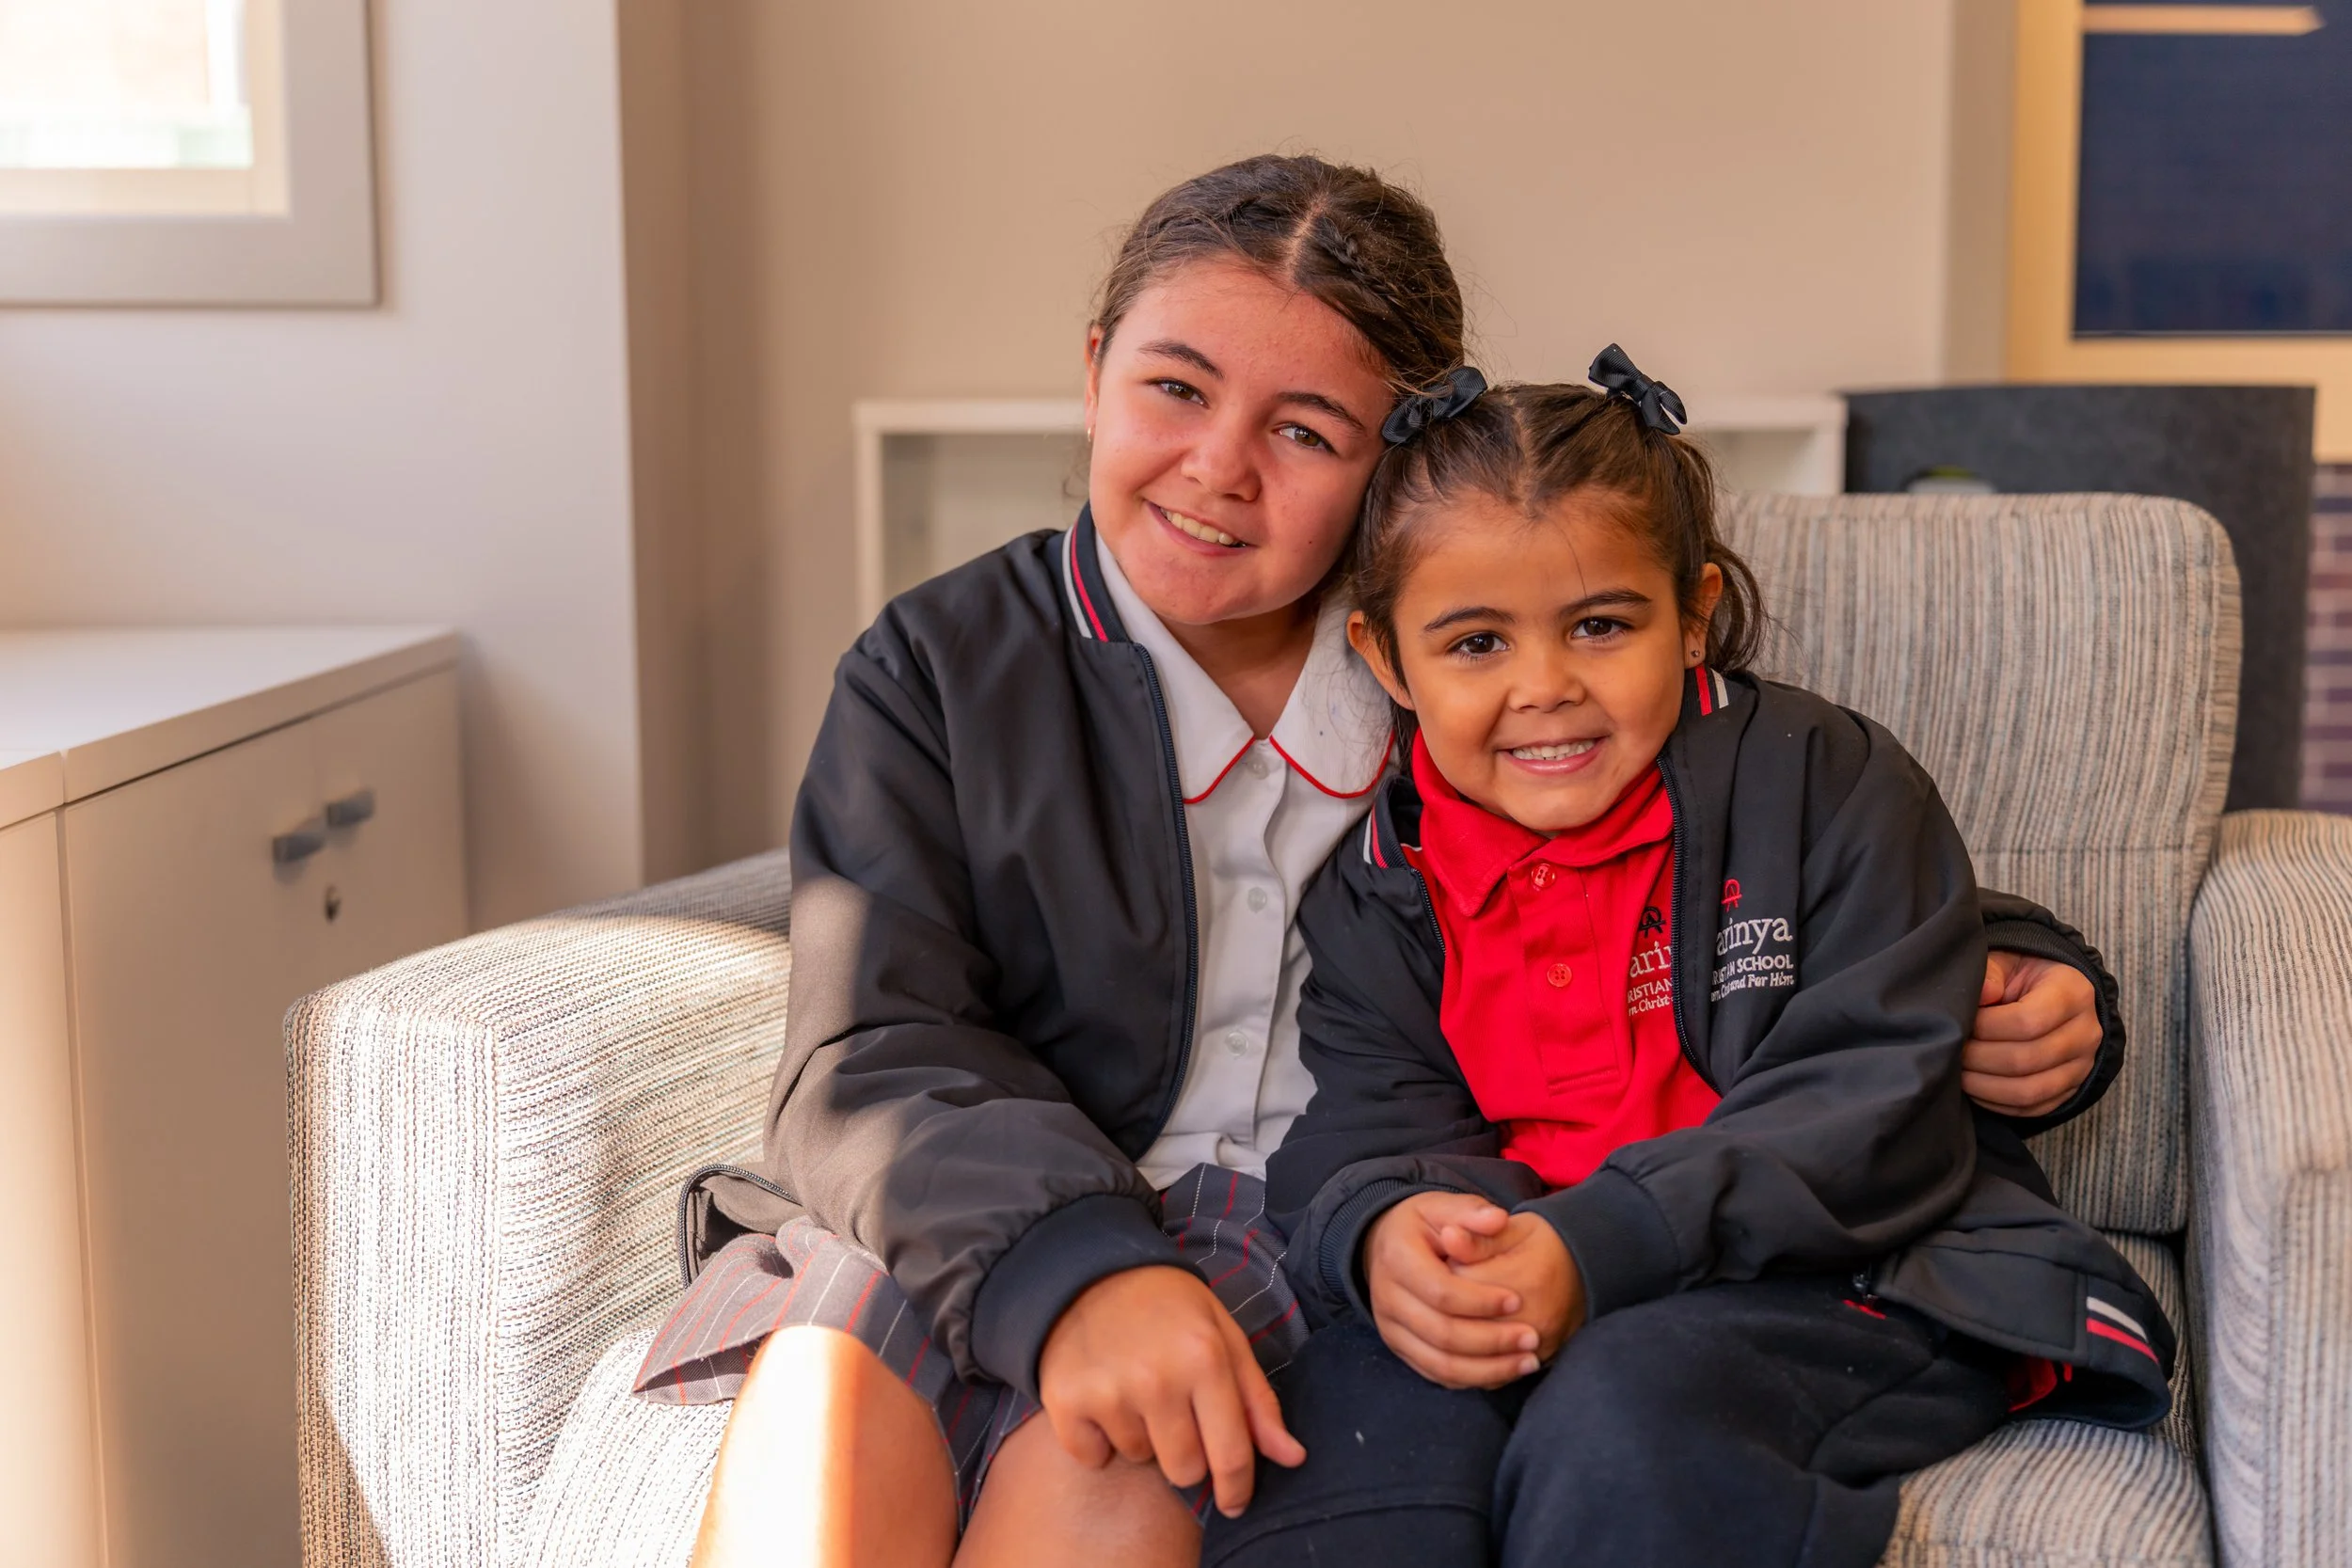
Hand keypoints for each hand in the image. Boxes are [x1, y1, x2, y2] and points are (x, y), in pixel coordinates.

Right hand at [1036, 1264, 1303, 1516]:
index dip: (1237, 1489)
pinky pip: (1092, 1457)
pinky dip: (1097, 1438)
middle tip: (1174, 1413)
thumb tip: (1293, 1459)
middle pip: (1184, 1471)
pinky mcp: (1066, 1400)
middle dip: (1186, 1454)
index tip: (1234, 1502)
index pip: (1231, 1455)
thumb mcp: (1225, 1338)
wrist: (1092, 1271)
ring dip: (1142, 1437)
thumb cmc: (1171, 1308)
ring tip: (1135, 1391)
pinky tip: (1101, 1398)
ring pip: (1139, 1460)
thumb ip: (1259, 1401)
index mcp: (1206, 1359)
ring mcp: (1109, 1391)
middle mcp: (1157, 1379)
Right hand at [1364, 1192, 1538, 1388]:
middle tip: (1532, 1338)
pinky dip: (1473, 1378)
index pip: (1441, 1292)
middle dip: (1492, 1341)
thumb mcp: (1443, 1207)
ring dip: (1487, 1369)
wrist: (1387, 1245)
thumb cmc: (1424, 1225)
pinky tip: (1504, 1371)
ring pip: (1440, 1363)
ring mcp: (1391, 1328)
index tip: (1517, 1301)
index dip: (1481, 1301)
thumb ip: (1472, 1212)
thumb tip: (1497, 1219)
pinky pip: (1437, 1374)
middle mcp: (1387, 1298)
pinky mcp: (1400, 1348)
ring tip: (1527, 1361)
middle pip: (1442, 1334)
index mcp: (1397, 1258)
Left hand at [1442, 1211, 1584, 1363]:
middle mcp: (1531, 1319)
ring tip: (1456, 1313)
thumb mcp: (1512, 1231)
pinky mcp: (1534, 1364)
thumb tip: (1448, 1236)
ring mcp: (1534, 1346)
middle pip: (1460, 1324)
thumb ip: (1478, 1238)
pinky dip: (1468, 1366)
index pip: (1455, 1286)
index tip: (1445, 1263)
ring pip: (1471, 1357)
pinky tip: (1461, 1346)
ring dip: (1453, 1340)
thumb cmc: (1542, 1245)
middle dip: (1445, 1309)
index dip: (1441, 1274)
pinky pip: (1488, 1376)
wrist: (1584, 1271)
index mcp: (1522, 1279)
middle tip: (1451, 1289)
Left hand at [1962, 951, 2101, 1117]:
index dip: (1986, 1027)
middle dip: (1978, 1058)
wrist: (2051, 993)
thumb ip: (1991, 973)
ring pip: (2029, 1090)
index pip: (2027, 1021)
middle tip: (1952, 1050)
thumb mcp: (2007, 961)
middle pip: (2026, 1059)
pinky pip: (2033, 1107)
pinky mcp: (2071, 1088)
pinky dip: (1998, 1103)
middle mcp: (2086, 1032)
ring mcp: (2082, 1065)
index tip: (1961, 1023)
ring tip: (1958, 1071)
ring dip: (1984, 1086)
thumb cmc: (2022, 976)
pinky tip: (1975, 1087)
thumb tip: (1980, 993)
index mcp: (2073, 993)